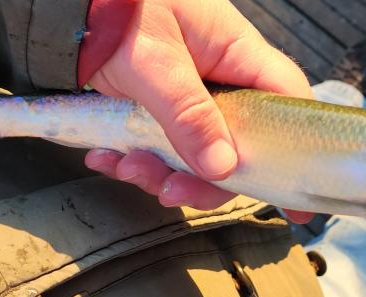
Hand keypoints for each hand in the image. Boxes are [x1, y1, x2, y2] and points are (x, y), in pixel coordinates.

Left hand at [80, 0, 313, 221]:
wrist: (67, 9)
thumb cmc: (121, 11)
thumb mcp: (156, 64)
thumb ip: (189, 116)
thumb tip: (222, 169)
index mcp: (239, 55)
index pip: (286, 105)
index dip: (296, 154)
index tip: (298, 207)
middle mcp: (223, 79)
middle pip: (240, 146)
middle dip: (204, 179)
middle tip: (172, 192)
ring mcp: (193, 96)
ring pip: (198, 155)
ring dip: (161, 173)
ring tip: (125, 166)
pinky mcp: (161, 109)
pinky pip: (162, 148)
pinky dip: (136, 161)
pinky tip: (108, 157)